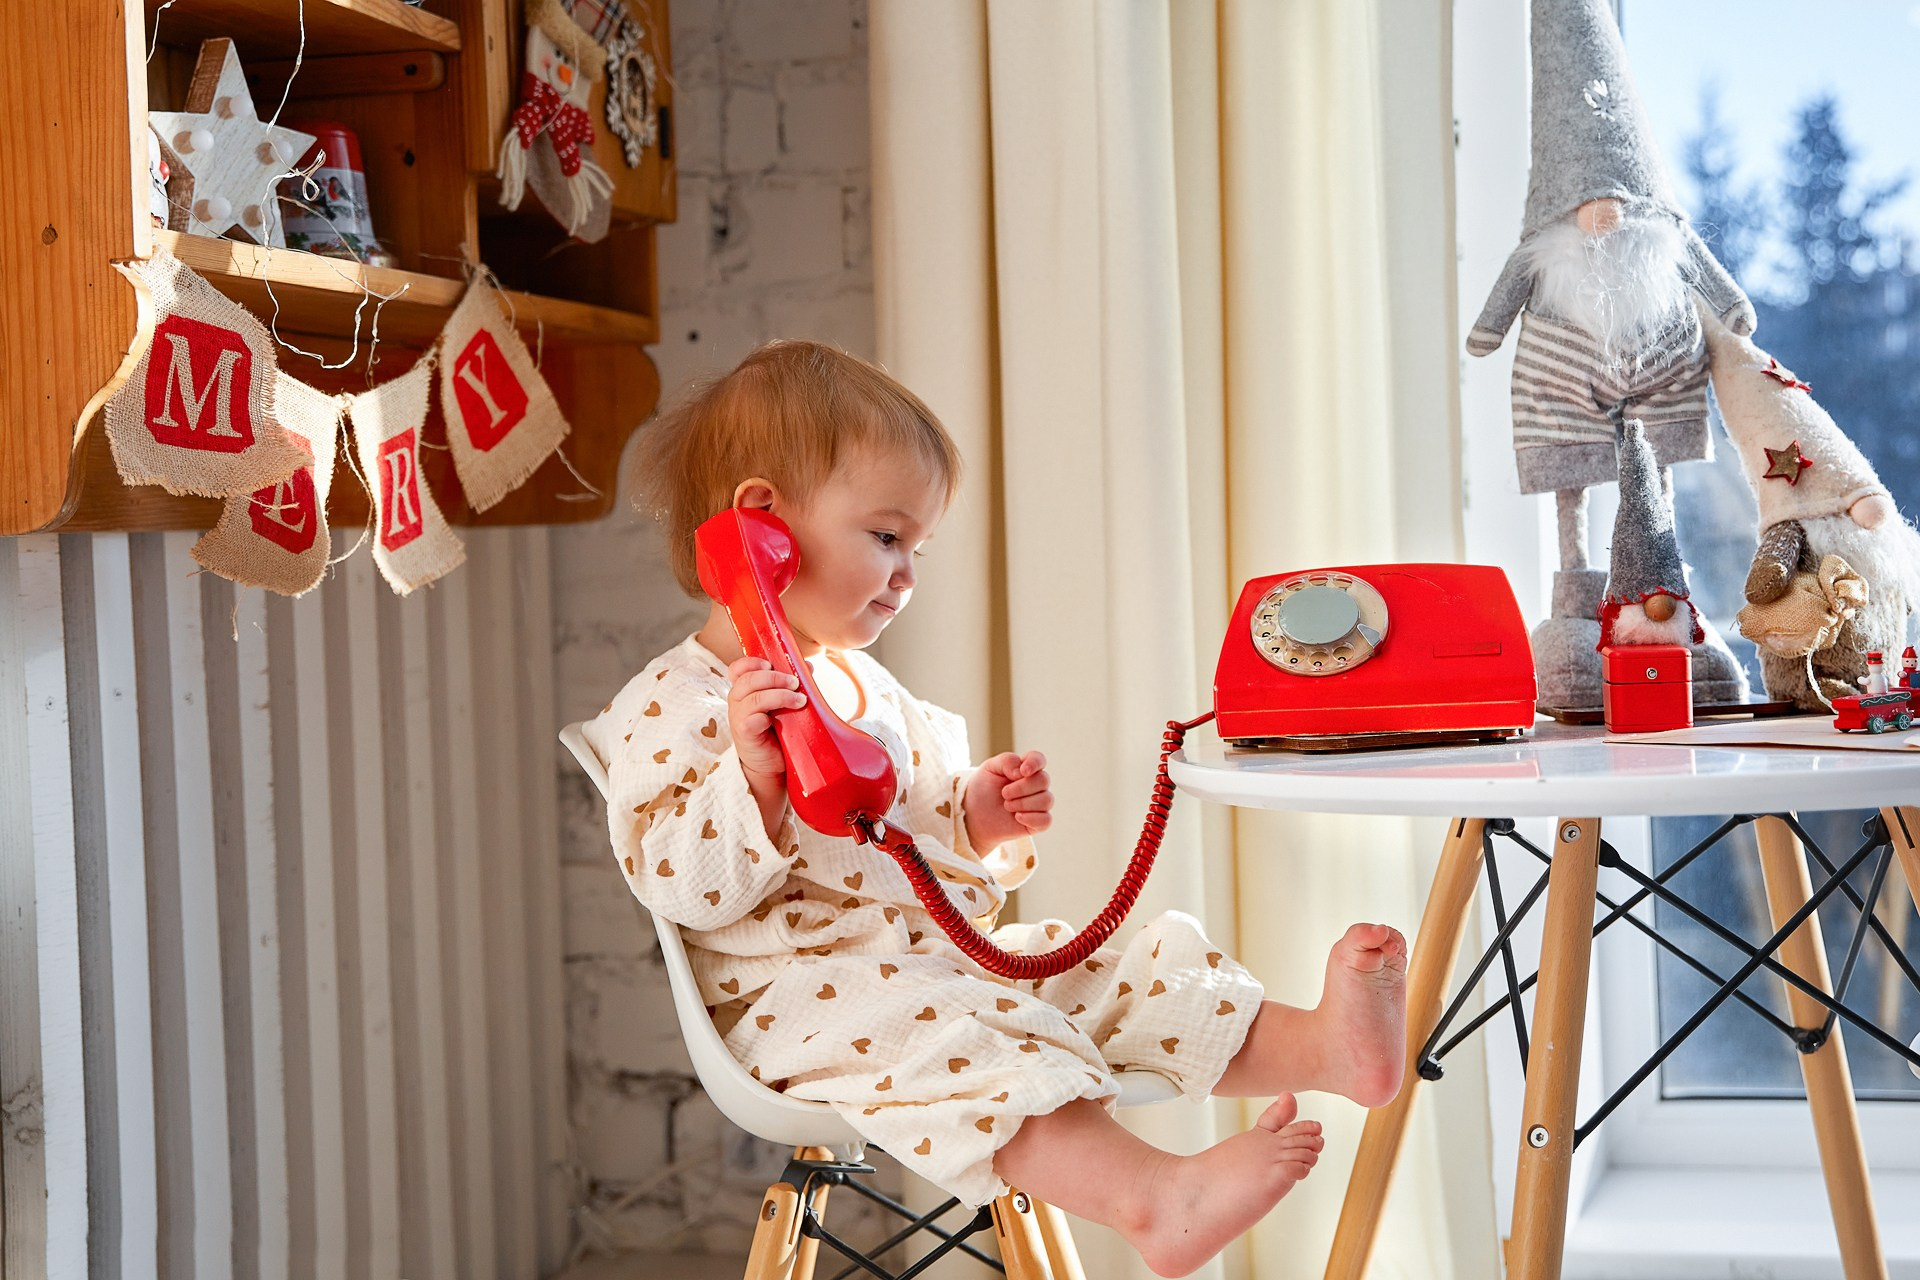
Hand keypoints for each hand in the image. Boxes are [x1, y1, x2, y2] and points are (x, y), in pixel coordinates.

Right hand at [726, 656, 806, 782]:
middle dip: (775, 678)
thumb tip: (806, 666)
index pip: (738, 668)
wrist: (770, 763)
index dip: (752, 663)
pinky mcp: (744, 733)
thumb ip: (790, 683)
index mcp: (744, 690)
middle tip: (795, 683)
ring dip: (780, 695)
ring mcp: (738, 717)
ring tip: (800, 700)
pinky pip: (752, 719)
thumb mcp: (783, 703)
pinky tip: (778, 721)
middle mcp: (737, 700)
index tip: (770, 665)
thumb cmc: (776, 730)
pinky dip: (767, 716)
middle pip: (749, 679)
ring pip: (755, 697)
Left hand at [963, 751, 1051, 849]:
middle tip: (1004, 793)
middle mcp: (1036, 785)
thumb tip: (1022, 772)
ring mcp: (1038, 803)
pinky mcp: (1037, 822)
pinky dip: (1032, 818)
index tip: (1023, 771)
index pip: (1039, 759)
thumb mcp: (989, 768)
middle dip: (1022, 787)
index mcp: (1025, 768)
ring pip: (1047, 800)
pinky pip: (1046, 820)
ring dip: (1023, 803)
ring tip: (1007, 805)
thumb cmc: (983, 789)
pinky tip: (1017, 817)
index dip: (1035, 763)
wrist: (974, 814)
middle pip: (1044, 780)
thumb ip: (1007, 761)